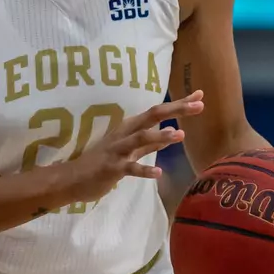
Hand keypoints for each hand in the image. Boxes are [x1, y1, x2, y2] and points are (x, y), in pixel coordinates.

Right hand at [57, 92, 204, 202]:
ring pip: (140, 139)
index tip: (200, 95)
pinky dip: (144, 170)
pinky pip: (130, 168)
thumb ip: (150, 141)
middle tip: (198, 105)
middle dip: (175, 109)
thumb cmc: (103, 162)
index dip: (179, 103)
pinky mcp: (112, 168)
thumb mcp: (129, 149)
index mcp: (130, 127)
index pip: (158, 110)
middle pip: (152, 116)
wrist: (73, 178)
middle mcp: (125, 134)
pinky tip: (158, 173)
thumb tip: (174, 130)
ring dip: (160, 136)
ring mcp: (118, 150)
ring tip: (180, 135)